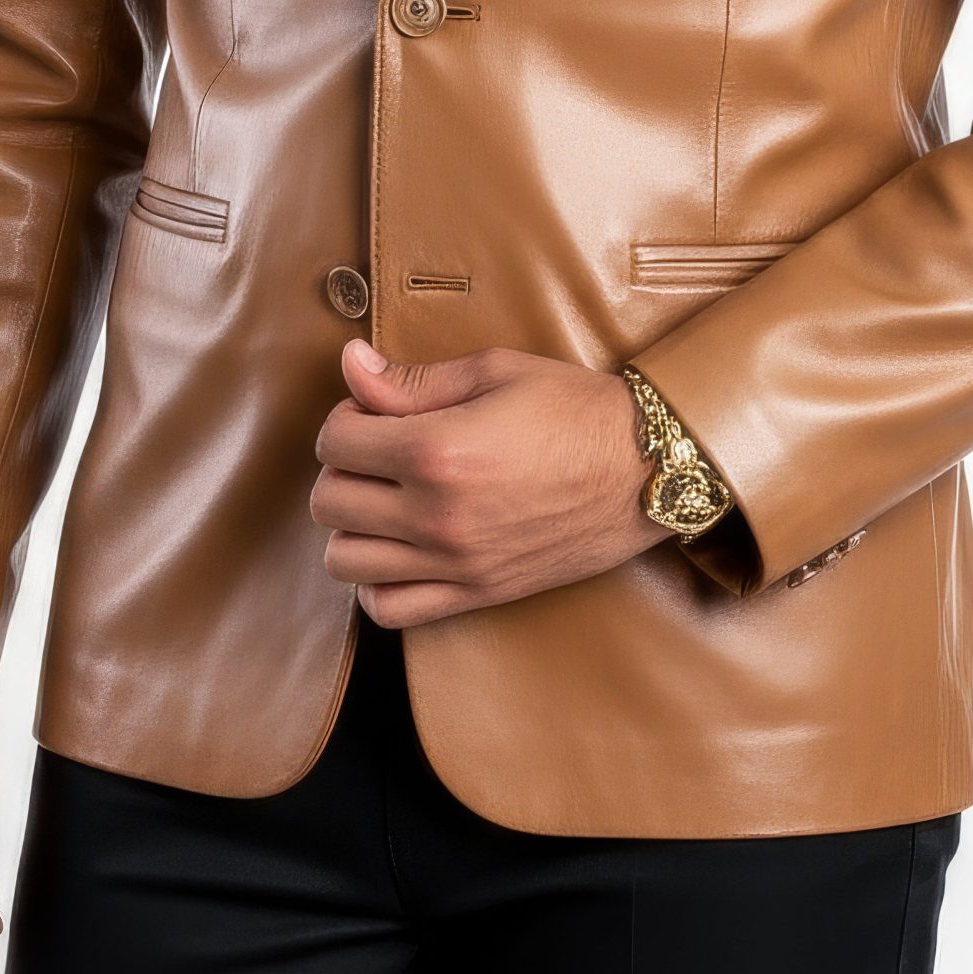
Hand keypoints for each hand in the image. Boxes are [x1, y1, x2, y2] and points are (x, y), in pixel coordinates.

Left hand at [310, 337, 665, 626]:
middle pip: (329, 501)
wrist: (642, 469)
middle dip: (341, 468)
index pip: (335, 442)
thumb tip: (351, 363)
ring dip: (351, 525)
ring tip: (384, 499)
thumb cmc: (573, 408)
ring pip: (345, 560)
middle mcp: (437, 515)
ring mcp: (455, 563)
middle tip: (376, 451)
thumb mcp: (494, 372)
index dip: (344, 419)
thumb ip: (413, 379)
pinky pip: (389, 610)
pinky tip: (398, 549)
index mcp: (438, 450)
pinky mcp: (476, 594)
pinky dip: (375, 584)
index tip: (370, 412)